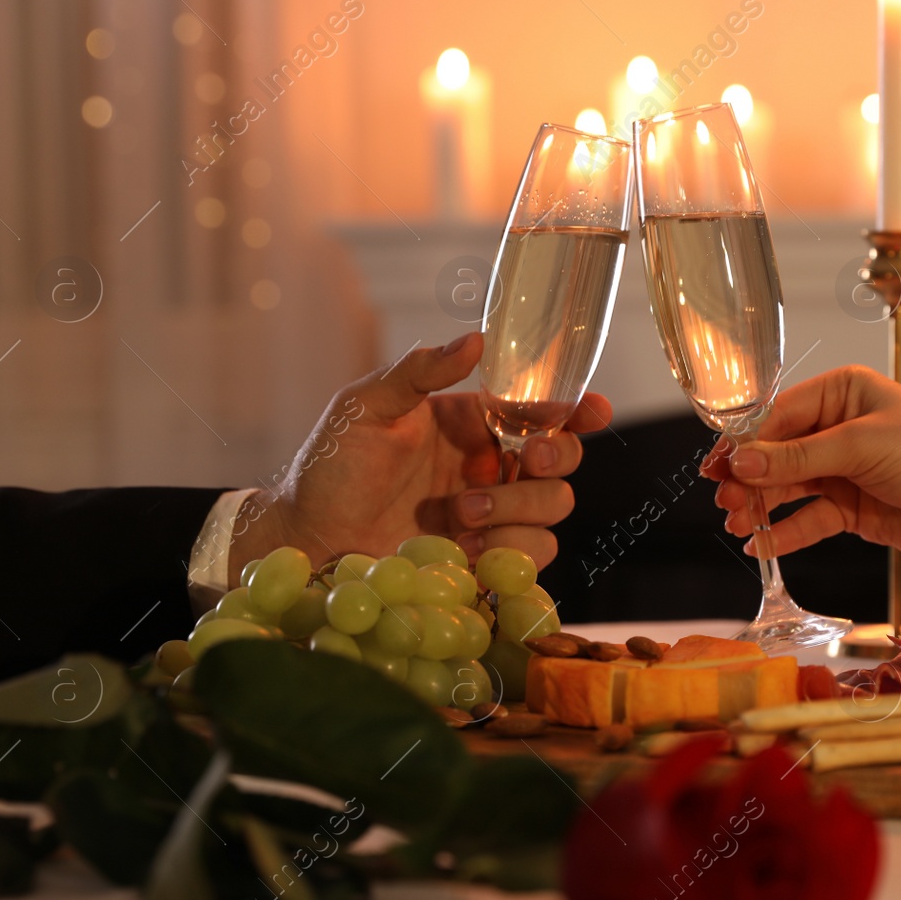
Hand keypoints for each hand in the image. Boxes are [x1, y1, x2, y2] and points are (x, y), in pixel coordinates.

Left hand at [230, 332, 610, 578]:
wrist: (307, 535)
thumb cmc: (332, 466)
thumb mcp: (367, 405)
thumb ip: (420, 372)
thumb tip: (475, 340)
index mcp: (472, 423)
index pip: (541, 409)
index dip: (575, 408)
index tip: (593, 410)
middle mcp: (491, 467)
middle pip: (563, 460)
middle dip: (554, 457)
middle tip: (524, 459)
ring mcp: (492, 516)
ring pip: (553, 509)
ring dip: (516, 508)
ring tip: (460, 512)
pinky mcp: (484, 559)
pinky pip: (531, 556)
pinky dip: (505, 550)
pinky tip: (461, 547)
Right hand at [702, 365, 900, 575]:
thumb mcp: (862, 446)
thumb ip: (798, 457)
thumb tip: (740, 463)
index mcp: (841, 393)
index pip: (778, 415)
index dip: (745, 442)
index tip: (718, 467)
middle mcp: (838, 427)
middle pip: (777, 452)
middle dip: (749, 477)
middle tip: (725, 500)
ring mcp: (843, 469)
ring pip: (788, 487)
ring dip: (761, 506)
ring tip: (736, 523)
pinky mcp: (850, 508)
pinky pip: (808, 519)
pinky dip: (785, 532)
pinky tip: (761, 546)